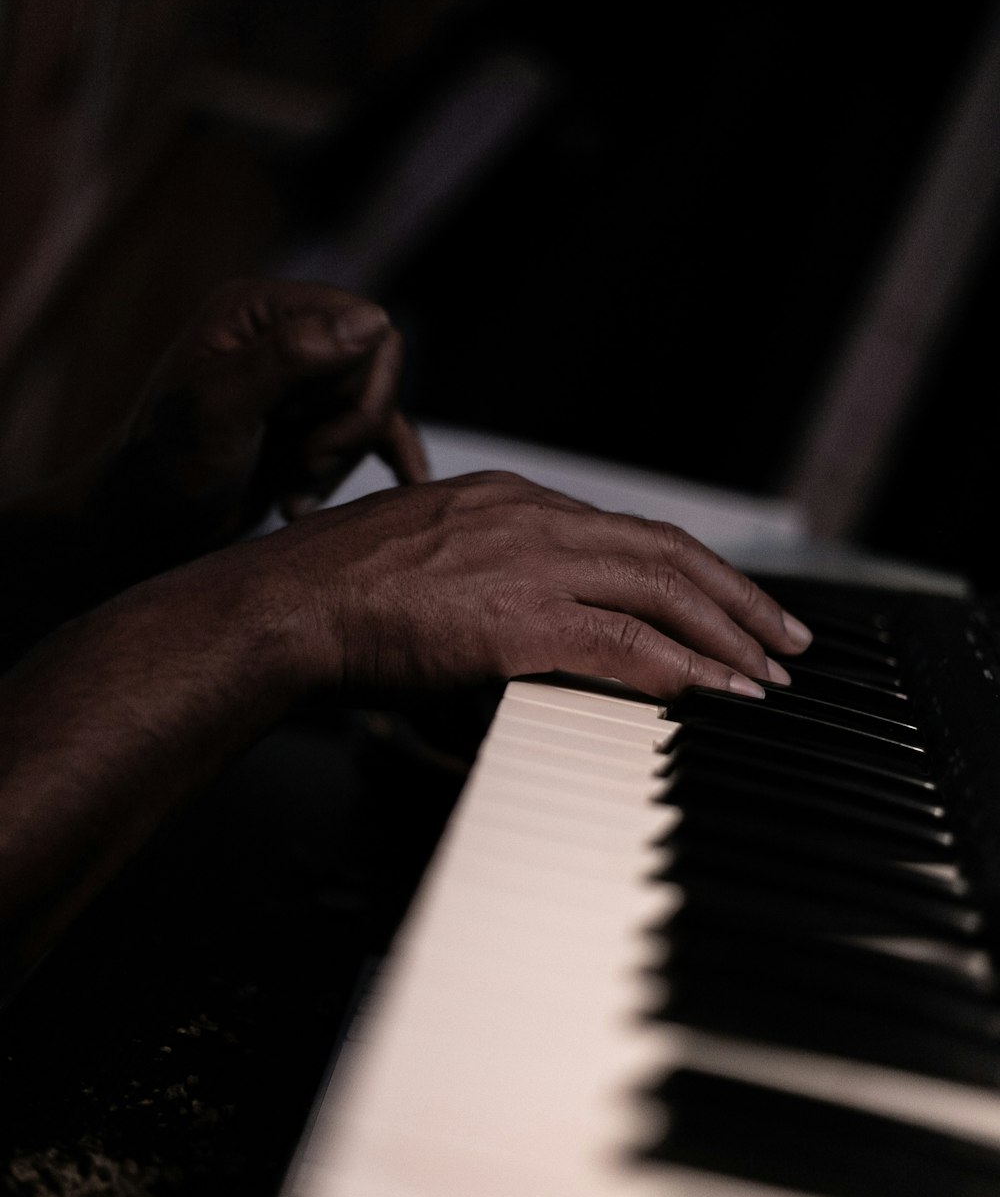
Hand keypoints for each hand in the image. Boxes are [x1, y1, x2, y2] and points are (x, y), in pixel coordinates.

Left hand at [96, 277, 427, 566]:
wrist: (147, 532)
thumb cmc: (169, 466)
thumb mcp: (223, 406)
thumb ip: (292, 357)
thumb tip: (374, 319)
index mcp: (259, 312)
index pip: (360, 320)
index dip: (358, 379)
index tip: (312, 431)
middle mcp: (287, 339)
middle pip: (375, 368)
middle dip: (349, 429)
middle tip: (304, 464)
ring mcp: (304, 388)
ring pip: (375, 411)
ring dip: (341, 461)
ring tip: (292, 493)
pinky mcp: (316, 432)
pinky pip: (378, 438)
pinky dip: (388, 465)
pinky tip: (410, 486)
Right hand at [252, 470, 811, 701]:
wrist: (289, 601)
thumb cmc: (338, 593)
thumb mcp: (424, 563)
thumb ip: (485, 580)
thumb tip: (525, 626)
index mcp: (512, 501)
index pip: (628, 532)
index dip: (693, 570)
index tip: (730, 602)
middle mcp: (534, 519)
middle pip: (667, 551)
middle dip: (738, 597)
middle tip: (788, 637)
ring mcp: (530, 563)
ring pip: (663, 590)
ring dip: (727, 635)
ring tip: (770, 674)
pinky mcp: (520, 617)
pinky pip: (625, 643)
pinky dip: (683, 668)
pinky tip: (718, 694)